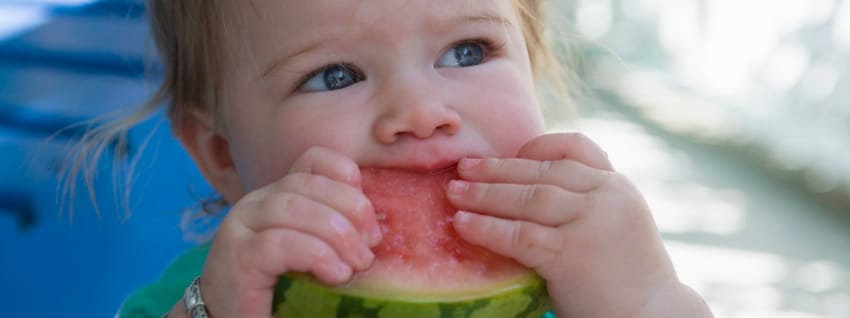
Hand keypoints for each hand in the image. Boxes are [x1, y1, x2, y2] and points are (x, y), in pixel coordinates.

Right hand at [197, 147, 382, 317]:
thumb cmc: (279, 292)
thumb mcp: (312, 252)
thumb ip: (334, 232)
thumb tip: (379, 229)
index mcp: (277, 196)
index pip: (313, 160)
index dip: (346, 175)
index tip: (368, 214)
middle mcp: (256, 203)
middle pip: (309, 185)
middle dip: (351, 211)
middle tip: (370, 247)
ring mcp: (240, 227)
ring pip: (294, 208)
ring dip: (337, 235)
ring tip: (356, 265)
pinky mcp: (236, 257)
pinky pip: (279, 243)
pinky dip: (316, 255)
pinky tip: (334, 274)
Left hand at [447, 133, 710, 316]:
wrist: (652, 317)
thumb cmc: (625, 278)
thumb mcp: (615, 225)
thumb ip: (584, 203)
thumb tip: (523, 189)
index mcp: (618, 186)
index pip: (576, 147)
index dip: (537, 147)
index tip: (508, 153)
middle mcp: (607, 196)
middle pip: (542, 172)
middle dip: (497, 170)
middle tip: (462, 168)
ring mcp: (592, 223)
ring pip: (528, 199)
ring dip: (484, 195)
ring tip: (453, 194)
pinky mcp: (574, 254)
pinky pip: (521, 235)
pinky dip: (487, 228)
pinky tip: (462, 225)